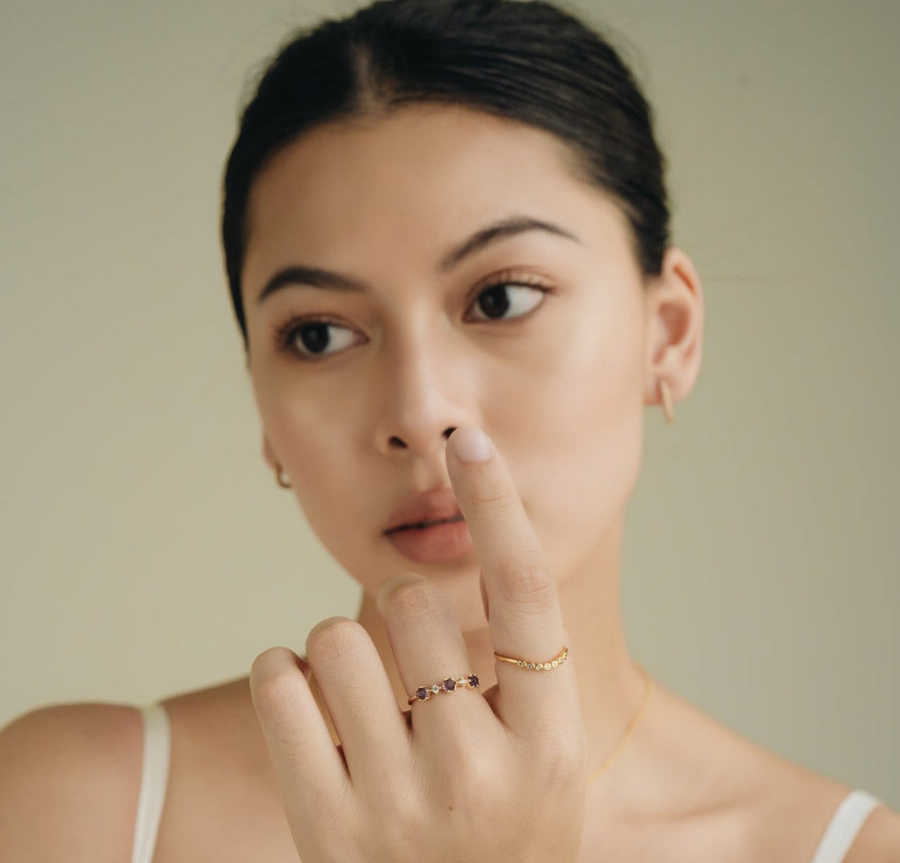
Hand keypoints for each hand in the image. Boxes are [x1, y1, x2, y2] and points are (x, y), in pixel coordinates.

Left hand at [249, 426, 586, 861]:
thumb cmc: (503, 834)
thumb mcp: (541, 760)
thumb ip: (519, 669)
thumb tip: (479, 544)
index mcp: (551, 747)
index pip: (527, 594)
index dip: (499, 505)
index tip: (470, 441)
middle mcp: (482, 776)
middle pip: (415, 602)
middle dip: (402, 610)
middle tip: (410, 661)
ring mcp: (399, 809)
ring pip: (335, 636)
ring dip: (340, 646)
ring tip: (363, 699)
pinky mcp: (325, 831)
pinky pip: (279, 683)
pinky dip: (282, 672)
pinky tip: (307, 705)